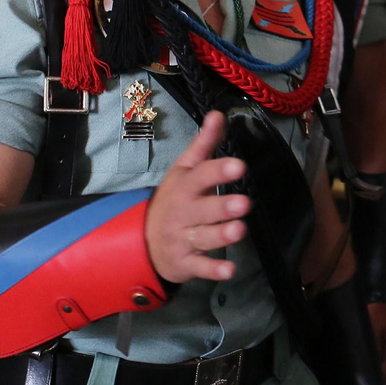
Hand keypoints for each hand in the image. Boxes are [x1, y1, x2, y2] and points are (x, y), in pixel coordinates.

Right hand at [144, 112, 249, 283]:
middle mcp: (183, 213)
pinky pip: (199, 267)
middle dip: (222, 206)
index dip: (219, 171)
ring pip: (203, 237)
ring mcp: (182, 239)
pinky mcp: (184, 263)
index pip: (201, 177)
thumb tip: (218, 113)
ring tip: (240, 230)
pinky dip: (213, 270)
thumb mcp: (184, 169)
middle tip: (243, 203)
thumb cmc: (173, 199)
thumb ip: (204, 143)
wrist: (142, 240)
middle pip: (203, 209)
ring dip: (221, 236)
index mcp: (185, 187)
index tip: (239, 165)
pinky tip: (229, 270)